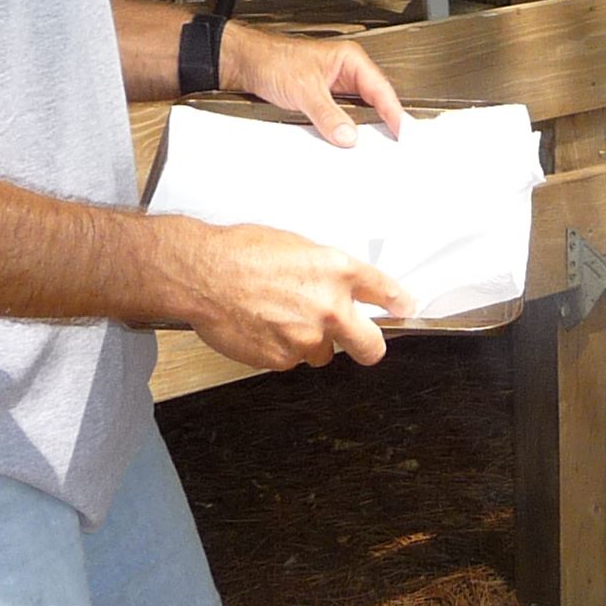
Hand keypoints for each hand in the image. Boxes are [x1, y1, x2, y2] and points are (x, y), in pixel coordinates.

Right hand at [185, 221, 409, 368]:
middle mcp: (329, 307)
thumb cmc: (240, 252)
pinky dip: (280, 348)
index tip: (404, 308)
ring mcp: (307, 337)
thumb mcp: (295, 246)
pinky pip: (291, 359)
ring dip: (309, 341)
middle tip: (359, 341)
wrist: (202, 275)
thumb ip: (325, 271)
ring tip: (278, 318)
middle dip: (368, 345)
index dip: (398, 302)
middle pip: (371, 345)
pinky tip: (261, 327)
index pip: (384, 291)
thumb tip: (338, 286)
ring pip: (322, 352)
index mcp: (336, 271)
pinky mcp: (283, 359)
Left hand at [229, 28, 408, 143]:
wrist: (244, 64)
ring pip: (359, 111)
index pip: (381, 89)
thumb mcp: (303, 89)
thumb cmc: (271, 60)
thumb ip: (327, 114)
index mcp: (350, 60)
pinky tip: (348, 142)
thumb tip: (348, 136)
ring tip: (377, 146)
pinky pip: (343, 118)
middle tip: (396, 144)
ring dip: (364, 128)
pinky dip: (347, 130)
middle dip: (385, 122)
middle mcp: (346, 72)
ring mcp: (335, 87)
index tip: (403, 132)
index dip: (395, 112)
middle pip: (375, 101)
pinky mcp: (324, 100)